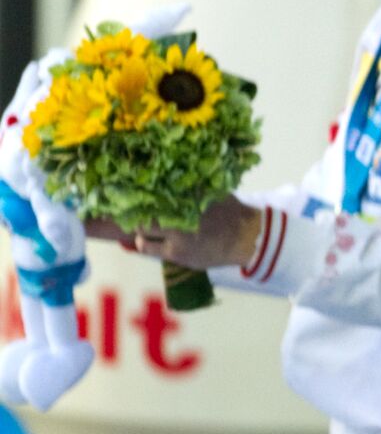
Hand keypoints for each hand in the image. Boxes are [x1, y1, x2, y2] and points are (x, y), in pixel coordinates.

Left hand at [83, 196, 262, 269]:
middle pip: (131, 206)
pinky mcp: (177, 251)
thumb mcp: (206, 189)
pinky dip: (142, 243)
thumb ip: (177, 188)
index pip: (143, 183)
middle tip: (80, 211)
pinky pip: (145, 246)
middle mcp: (178, 206)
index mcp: (183, 188)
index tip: (90, 186)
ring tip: (115, 225)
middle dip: (105, 210)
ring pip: (136, 227)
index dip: (114, 184)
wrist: (248, 235)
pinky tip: (145, 241)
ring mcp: (177, 229)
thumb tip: (145, 188)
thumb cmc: (224, 210)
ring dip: (125, 227)